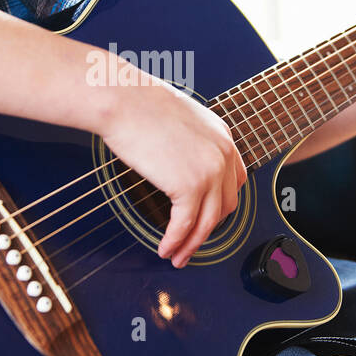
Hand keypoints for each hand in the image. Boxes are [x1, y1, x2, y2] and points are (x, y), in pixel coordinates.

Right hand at [99, 67, 246, 268]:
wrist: (122, 99)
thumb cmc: (138, 104)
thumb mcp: (179, 121)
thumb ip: (189, 144)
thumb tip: (178, 166)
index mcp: (223, 137)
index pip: (234, 182)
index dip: (220, 205)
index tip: (207, 219)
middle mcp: (223, 154)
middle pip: (224, 206)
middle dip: (207, 230)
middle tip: (191, 244)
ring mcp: (209, 171)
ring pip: (207, 222)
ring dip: (191, 244)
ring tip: (177, 256)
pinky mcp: (189, 186)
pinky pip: (185, 225)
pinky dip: (175, 241)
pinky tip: (165, 248)